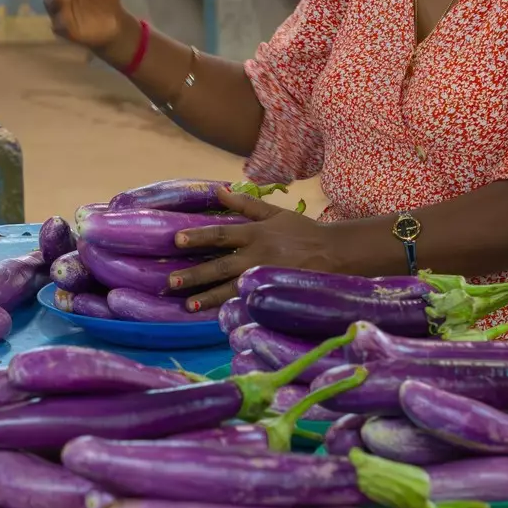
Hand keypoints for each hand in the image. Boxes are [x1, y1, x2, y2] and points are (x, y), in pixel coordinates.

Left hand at [165, 188, 338, 311]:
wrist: (336, 253)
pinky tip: (217, 317)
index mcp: (256, 233)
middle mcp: (258, 256)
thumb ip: (246, 204)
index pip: (222, 234)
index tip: (176, 239)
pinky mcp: (273, 293)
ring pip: (232, 289)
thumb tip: (218, 190)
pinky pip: (249, 302)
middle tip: (171, 280)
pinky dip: (233, 309)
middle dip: (195, 274)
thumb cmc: (303, 232)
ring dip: (209, 297)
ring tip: (188, 305)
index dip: (199, 236)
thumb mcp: (275, 213)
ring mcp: (265, 277)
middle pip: (221, 266)